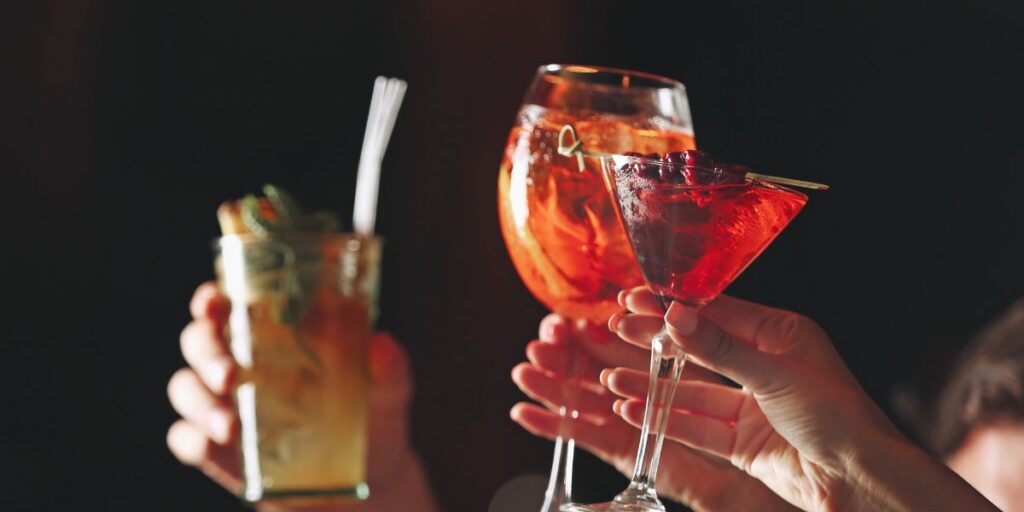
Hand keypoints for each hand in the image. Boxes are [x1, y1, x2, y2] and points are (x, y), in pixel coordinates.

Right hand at [167, 282, 436, 511]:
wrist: (370, 477)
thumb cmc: (374, 414)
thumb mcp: (390, 387)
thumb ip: (389, 366)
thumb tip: (382, 344)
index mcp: (274, 334)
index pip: (229, 303)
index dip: (210, 298)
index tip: (213, 301)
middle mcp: (242, 363)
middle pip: (197, 341)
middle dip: (205, 352)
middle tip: (230, 374)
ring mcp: (226, 405)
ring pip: (184, 388)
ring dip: (199, 402)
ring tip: (230, 426)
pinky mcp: (220, 450)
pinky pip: (185, 438)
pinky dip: (192, 439)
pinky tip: (215, 445)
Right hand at [610, 286, 995, 511]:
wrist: (860, 480)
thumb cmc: (838, 416)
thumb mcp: (774, 374)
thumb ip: (720, 348)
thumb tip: (677, 315)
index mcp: (780, 334)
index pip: (716, 312)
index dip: (673, 306)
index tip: (634, 299)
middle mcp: (764, 365)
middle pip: (698, 349)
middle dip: (655, 342)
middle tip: (615, 330)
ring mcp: (752, 405)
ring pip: (691, 390)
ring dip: (652, 385)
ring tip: (613, 380)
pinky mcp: (743, 442)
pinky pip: (696, 426)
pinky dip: (664, 418)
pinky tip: (634, 411)